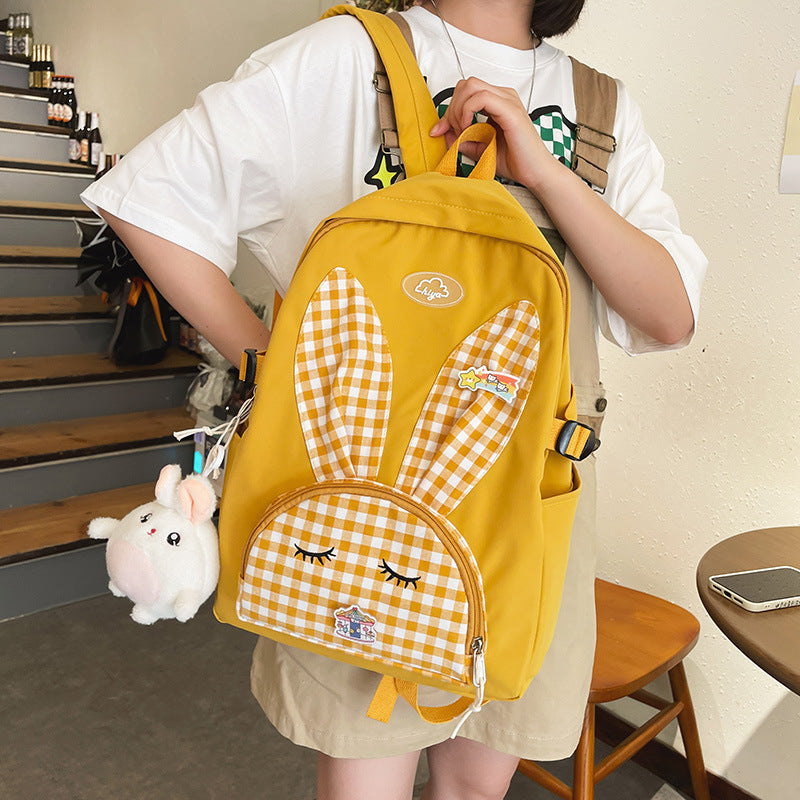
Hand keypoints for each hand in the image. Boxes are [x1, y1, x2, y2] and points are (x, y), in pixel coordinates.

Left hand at [429, 76, 560, 190]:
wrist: (536, 173)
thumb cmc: (515, 162)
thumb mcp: (480, 150)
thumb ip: (463, 140)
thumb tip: (443, 134)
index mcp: (497, 102)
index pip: (466, 92)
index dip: (448, 109)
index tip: (438, 131)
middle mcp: (503, 96)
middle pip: (466, 84)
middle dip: (451, 108)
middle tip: (453, 131)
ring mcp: (508, 100)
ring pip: (471, 85)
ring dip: (459, 109)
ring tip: (462, 130)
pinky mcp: (510, 110)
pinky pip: (481, 97)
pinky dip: (467, 111)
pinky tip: (468, 128)